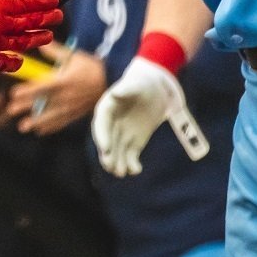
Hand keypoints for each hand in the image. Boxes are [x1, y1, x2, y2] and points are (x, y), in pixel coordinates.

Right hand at [0, 0, 62, 70]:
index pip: (26, 2)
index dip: (43, 1)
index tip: (56, 0)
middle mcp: (0, 24)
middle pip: (29, 22)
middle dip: (46, 18)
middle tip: (59, 17)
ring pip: (22, 42)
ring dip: (36, 39)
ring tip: (47, 37)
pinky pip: (2, 62)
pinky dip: (13, 62)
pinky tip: (20, 61)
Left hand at [6, 43, 106, 135]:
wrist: (114, 82)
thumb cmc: (93, 67)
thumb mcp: (75, 56)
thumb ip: (57, 52)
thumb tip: (41, 44)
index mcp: (65, 81)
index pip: (43, 87)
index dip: (28, 91)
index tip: (14, 93)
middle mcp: (66, 96)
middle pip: (43, 102)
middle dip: (26, 106)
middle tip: (10, 110)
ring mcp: (71, 107)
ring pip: (51, 116)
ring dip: (37, 121)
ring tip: (23, 127)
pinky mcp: (77, 114)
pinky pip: (62, 122)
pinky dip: (51, 127)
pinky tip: (40, 131)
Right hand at [91, 57, 209, 176]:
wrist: (155, 88)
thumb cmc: (142, 83)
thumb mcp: (135, 83)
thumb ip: (126, 89)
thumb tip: (116, 94)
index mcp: (106, 110)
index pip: (101, 125)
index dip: (102, 137)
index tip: (105, 149)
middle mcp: (111, 125)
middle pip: (108, 142)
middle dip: (109, 155)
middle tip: (111, 167)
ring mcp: (123, 134)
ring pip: (118, 152)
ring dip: (118, 163)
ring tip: (121, 173)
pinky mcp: (135, 142)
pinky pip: (131, 155)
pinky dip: (132, 164)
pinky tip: (136, 170)